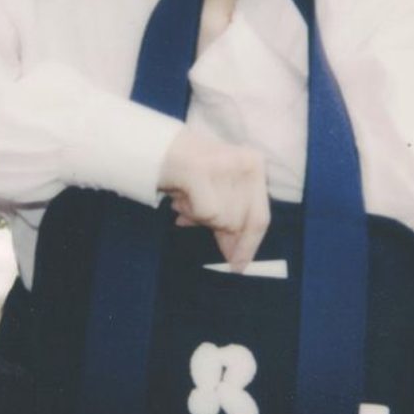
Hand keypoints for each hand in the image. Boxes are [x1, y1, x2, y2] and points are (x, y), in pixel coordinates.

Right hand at [158, 127, 269, 271]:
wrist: (153, 145)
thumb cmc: (187, 171)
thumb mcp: (217, 193)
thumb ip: (230, 221)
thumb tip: (237, 260)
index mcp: (255, 166)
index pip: (260, 218)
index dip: (248, 246)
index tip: (238, 267)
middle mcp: (247, 163)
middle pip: (239, 223)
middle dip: (215, 227)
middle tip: (192, 216)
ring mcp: (226, 165)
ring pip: (222, 220)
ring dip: (198, 216)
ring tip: (185, 198)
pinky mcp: (203, 170)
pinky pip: (206, 212)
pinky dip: (190, 211)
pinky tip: (180, 197)